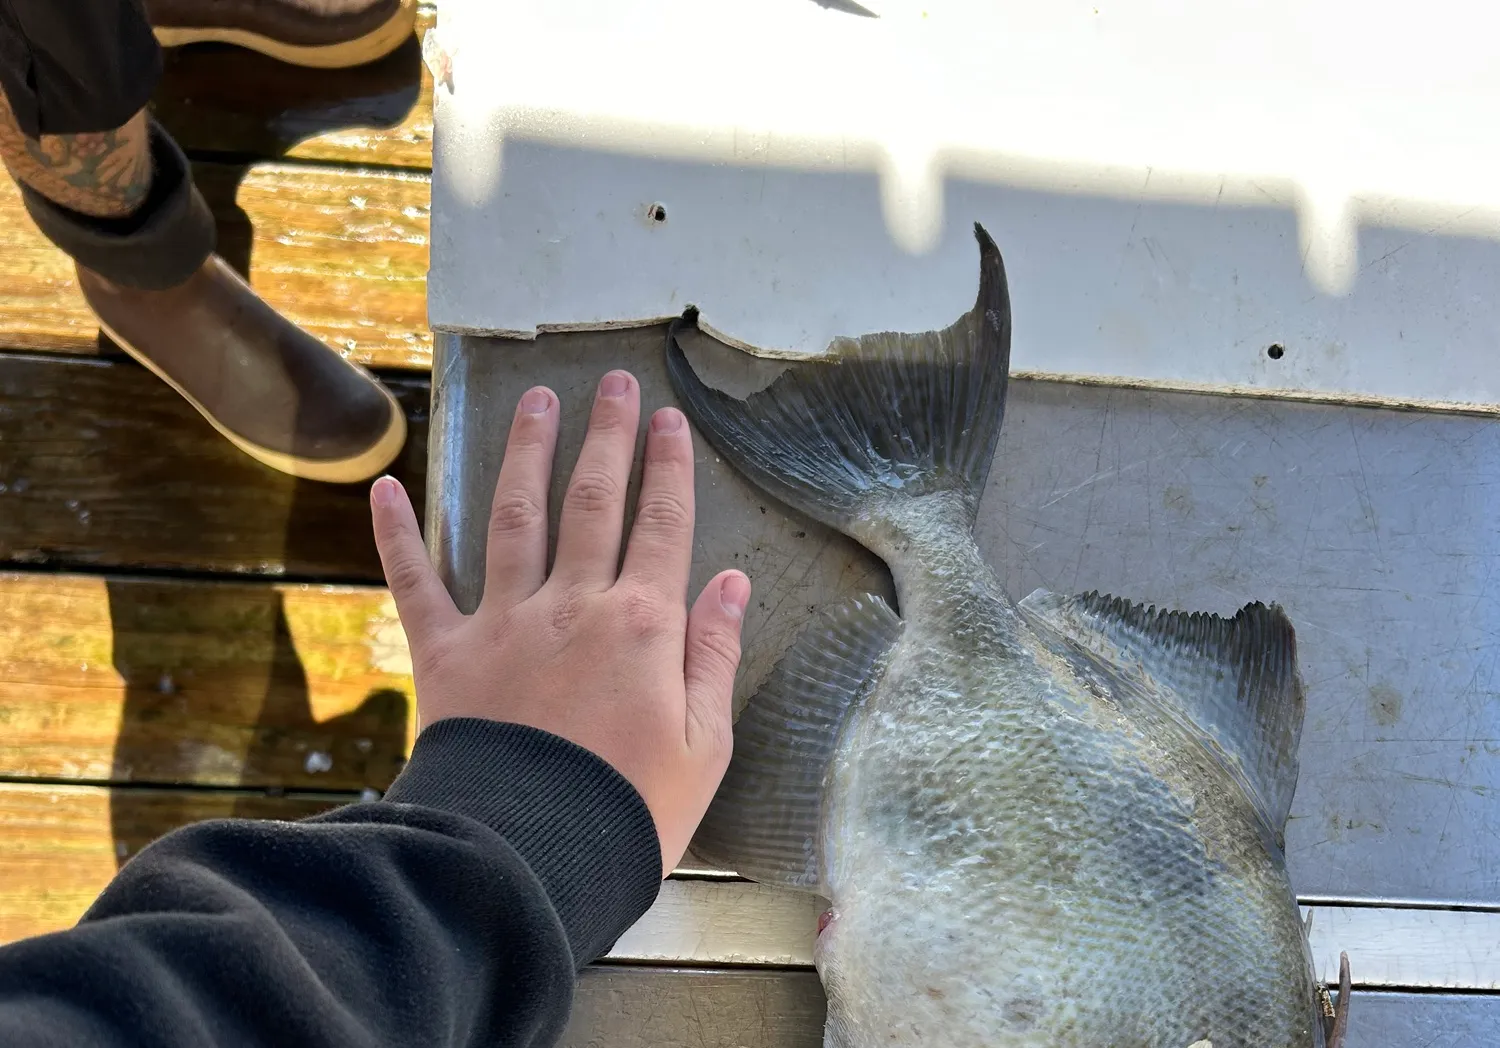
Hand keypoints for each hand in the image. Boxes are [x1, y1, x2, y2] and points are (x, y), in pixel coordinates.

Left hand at [369, 370, 749, 876]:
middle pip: (593, 502)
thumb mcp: (702, 745)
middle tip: (615, 384)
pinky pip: (417, 584)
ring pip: (516, 518)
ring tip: (537, 402)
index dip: (669, 469)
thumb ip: (713, 656)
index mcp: (641, 627)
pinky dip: (397, 536)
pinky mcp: (446, 655)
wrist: (528, 860)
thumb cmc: (629, 811)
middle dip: (607, 437)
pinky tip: (386, 488)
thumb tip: (729, 583)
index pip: (662, 527)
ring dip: (527, 454)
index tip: (670, 420)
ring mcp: (504, 624)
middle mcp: (572, 606)